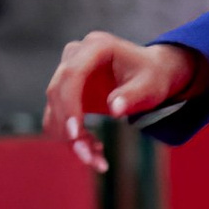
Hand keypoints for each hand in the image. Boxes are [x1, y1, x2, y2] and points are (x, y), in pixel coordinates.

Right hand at [43, 34, 198, 169]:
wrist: (151, 72)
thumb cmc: (153, 77)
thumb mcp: (152, 86)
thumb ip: (134, 96)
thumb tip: (115, 110)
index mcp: (96, 47)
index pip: (71, 75)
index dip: (69, 104)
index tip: (75, 133)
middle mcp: (75, 57)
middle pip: (57, 93)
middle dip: (69, 129)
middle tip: (90, 159)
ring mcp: (67, 74)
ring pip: (54, 110)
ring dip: (70, 139)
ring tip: (98, 161)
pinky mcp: (67, 92)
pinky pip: (60, 118)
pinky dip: (74, 138)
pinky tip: (96, 151)